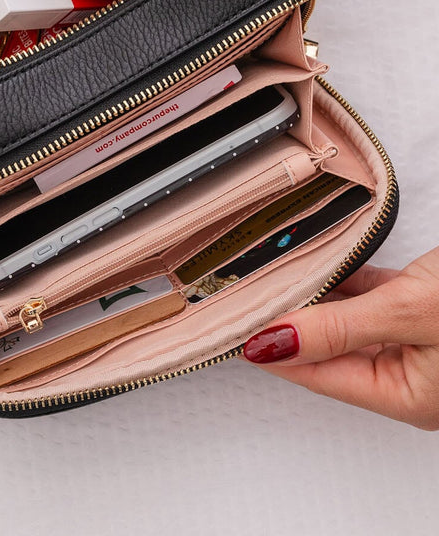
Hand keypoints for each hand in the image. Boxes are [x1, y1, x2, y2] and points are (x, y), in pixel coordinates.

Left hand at [242, 246, 438, 429]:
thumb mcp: (409, 314)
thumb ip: (342, 328)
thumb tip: (278, 341)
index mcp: (409, 397)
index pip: (320, 376)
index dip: (275, 351)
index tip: (236, 329)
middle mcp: (411, 372)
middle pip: (330, 348)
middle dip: (290, 320)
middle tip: (247, 294)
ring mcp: (416, 336)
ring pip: (347, 318)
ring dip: (314, 294)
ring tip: (273, 272)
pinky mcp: (423, 302)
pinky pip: (369, 293)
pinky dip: (342, 276)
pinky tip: (316, 260)